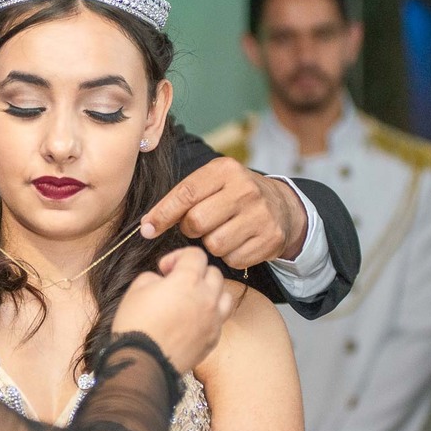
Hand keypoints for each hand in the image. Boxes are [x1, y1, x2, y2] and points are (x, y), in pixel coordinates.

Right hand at [112, 247, 234, 372]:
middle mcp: (207, 298)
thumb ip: (154, 277)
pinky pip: (219, 319)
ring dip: (210, 292)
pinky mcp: (213, 339)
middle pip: (214, 273)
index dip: (178, 256)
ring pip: (224, 295)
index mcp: (188, 281)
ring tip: (193, 299)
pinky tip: (192, 320)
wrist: (143, 363)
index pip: (196, 255)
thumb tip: (162, 281)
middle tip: (177, 282)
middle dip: (196, 272)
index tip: (165, 268)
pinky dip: (210, 314)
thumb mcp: (136, 289)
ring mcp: (213, 320)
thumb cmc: (136, 324)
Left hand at [140, 157, 307, 268]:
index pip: (186, 193)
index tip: (147, 229)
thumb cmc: (234, 194)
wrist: (283, 206)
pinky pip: (233, 259)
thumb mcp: (211, 182)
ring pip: (214, 244)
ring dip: (211, 243)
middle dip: (190, 229)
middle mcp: (246, 190)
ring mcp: (261, 215)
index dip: (162, 214)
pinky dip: (230, 256)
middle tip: (199, 225)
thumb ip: (181, 197)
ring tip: (221, 231)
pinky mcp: (271, 239)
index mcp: (225, 170)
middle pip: (197, 222)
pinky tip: (237, 242)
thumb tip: (147, 226)